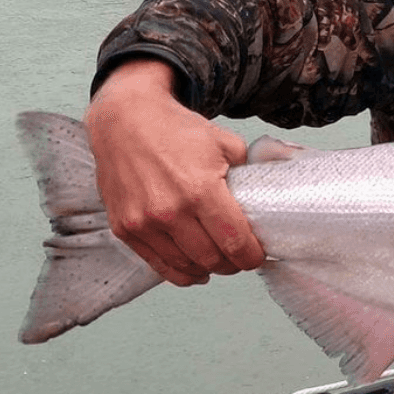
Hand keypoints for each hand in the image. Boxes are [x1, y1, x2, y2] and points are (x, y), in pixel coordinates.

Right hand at [85, 58, 265, 285]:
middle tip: (240, 257)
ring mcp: (144, 223)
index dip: (253, 256)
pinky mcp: (125, 229)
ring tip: (219, 261)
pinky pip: (158, 265)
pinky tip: (195, 269)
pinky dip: (180, 272)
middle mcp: (170, 212)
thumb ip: (248, 170)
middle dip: (233, 264)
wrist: (125, 121)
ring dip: (207, 269)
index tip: (259, 255)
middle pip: (212, 259)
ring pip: (186, 266)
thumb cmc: (176, 131)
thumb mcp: (224, 142)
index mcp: (200, 190)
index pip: (235, 242)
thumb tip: (269, 191)